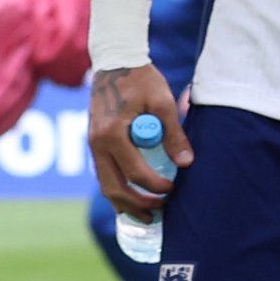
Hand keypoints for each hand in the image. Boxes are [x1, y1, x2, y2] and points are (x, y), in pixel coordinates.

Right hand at [89, 63, 189, 211]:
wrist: (115, 62)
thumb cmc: (142, 80)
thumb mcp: (163, 102)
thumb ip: (174, 133)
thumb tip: (186, 163)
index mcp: (112, 133)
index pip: (136, 172)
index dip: (157, 185)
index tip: (175, 187)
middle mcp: (97, 143)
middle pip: (113, 186)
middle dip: (137, 204)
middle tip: (161, 213)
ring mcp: (92, 144)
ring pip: (104, 184)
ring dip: (124, 203)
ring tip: (146, 217)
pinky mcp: (95, 143)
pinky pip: (103, 173)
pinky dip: (116, 190)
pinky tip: (131, 200)